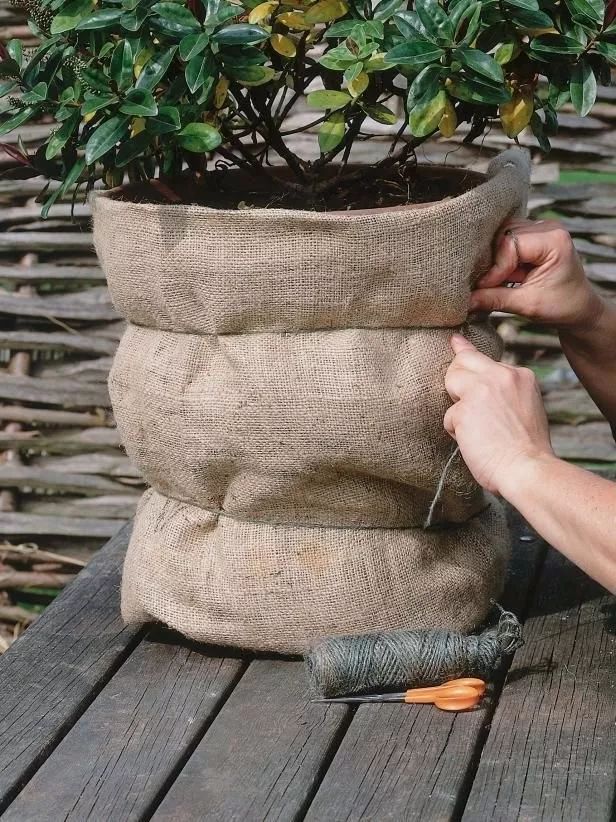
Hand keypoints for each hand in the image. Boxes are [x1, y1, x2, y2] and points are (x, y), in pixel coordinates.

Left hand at [444, 335, 553, 496]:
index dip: (466, 352)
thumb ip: (505, 391)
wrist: (528, 469)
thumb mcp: (526, 406)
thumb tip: (480, 386)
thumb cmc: (527, 448)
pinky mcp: (464, 409)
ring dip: (457, 408)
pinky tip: (475, 443)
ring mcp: (481, 389)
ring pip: (452, 383)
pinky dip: (456, 432)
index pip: (485, 358)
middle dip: (456, 378)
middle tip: (465, 405)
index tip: (455, 341)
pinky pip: (448, 417)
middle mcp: (501, 375)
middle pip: (462, 361)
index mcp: (520, 375)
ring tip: (476, 430)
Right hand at [469, 219, 604, 331]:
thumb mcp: (526, 305)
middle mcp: (548, 227)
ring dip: (496, 259)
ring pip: (503, 236)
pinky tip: (504, 275)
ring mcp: (541, 229)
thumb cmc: (561, 306)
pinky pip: (507, 240)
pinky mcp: (534, 235)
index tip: (485, 289)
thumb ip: (494, 299)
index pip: (511, 244)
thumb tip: (465, 300)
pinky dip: (501, 258)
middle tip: (488, 285)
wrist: (579, 309)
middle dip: (493, 261)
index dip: (495, 268)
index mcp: (554, 240)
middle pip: (504, 235)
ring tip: (499, 280)